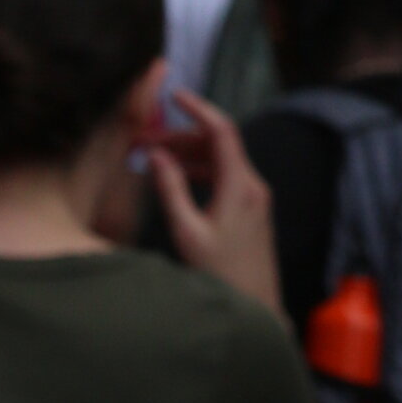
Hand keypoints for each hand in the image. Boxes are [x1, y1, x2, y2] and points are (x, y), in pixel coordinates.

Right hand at [147, 90, 285, 315]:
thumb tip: (156, 156)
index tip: (174, 96)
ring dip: (189, 156)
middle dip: (182, 138)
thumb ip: (171, 191)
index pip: (221, 130)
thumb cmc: (221, 274)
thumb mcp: (188, 233)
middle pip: (217, 145)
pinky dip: (200, 173)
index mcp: (240, 184)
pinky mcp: (251, 209)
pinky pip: (225, 178)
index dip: (198, 108)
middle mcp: (252, 184)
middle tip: (145, 143)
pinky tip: (176, 180)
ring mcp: (254, 197)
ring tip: (153, 161)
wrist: (256, 306)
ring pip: (220, 162)